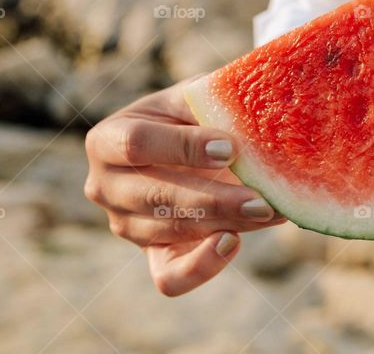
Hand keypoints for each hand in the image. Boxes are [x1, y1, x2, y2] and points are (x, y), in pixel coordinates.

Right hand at [84, 78, 285, 295]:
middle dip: (213, 199)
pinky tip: (233, 242)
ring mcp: (125, 226)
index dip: (183, 148)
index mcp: (106, 140)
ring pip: (171, 231)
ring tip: (268, 210)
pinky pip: (170, 277)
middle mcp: (105, 186)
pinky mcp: (153, 256)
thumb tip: (245, 109)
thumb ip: (210, 100)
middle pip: (155, 196)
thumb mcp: (195, 96)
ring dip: (225, 223)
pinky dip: (202, 266)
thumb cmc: (193, 115)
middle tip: (260, 199)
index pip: (136, 144)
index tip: (230, 148)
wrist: (195, 147)